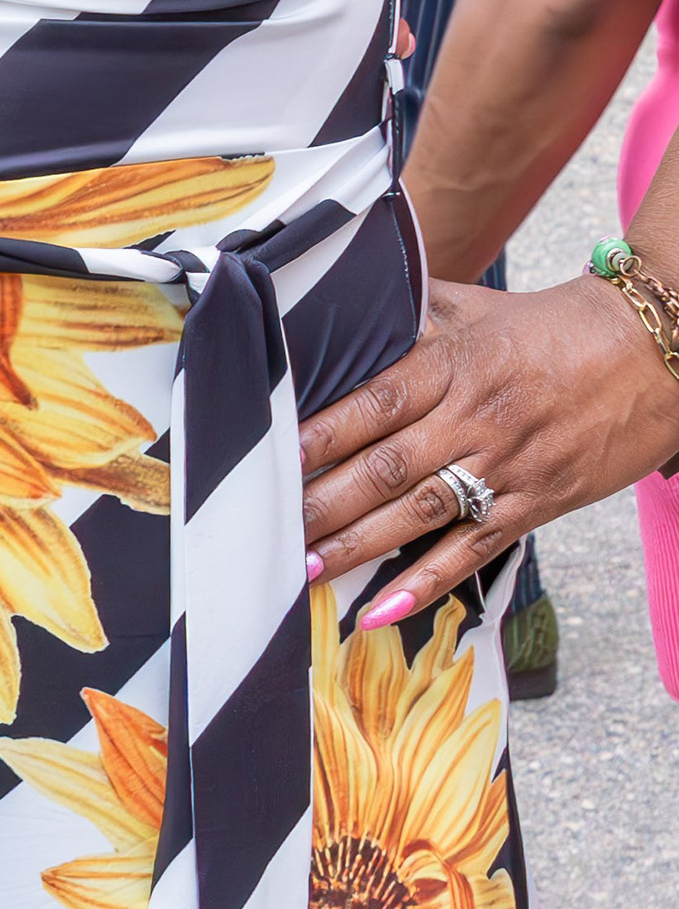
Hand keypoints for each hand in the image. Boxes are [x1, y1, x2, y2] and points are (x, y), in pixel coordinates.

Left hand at [299, 273, 678, 630]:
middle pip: (385, 468)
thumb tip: (336, 299)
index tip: (268, 459)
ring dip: (358, 546)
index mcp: (451, 366)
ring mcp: (507, 467)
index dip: (317, 435)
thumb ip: (405, 311)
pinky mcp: (538, 504)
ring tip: (305, 569)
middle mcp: (474, 420)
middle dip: (322, 503)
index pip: (370, 405)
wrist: (653, 352)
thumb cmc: (551, 327)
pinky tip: (380, 609)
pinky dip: (425, 584)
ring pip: (420, 513)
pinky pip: (473, 549)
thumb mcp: (472, 306)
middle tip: (267, 528)